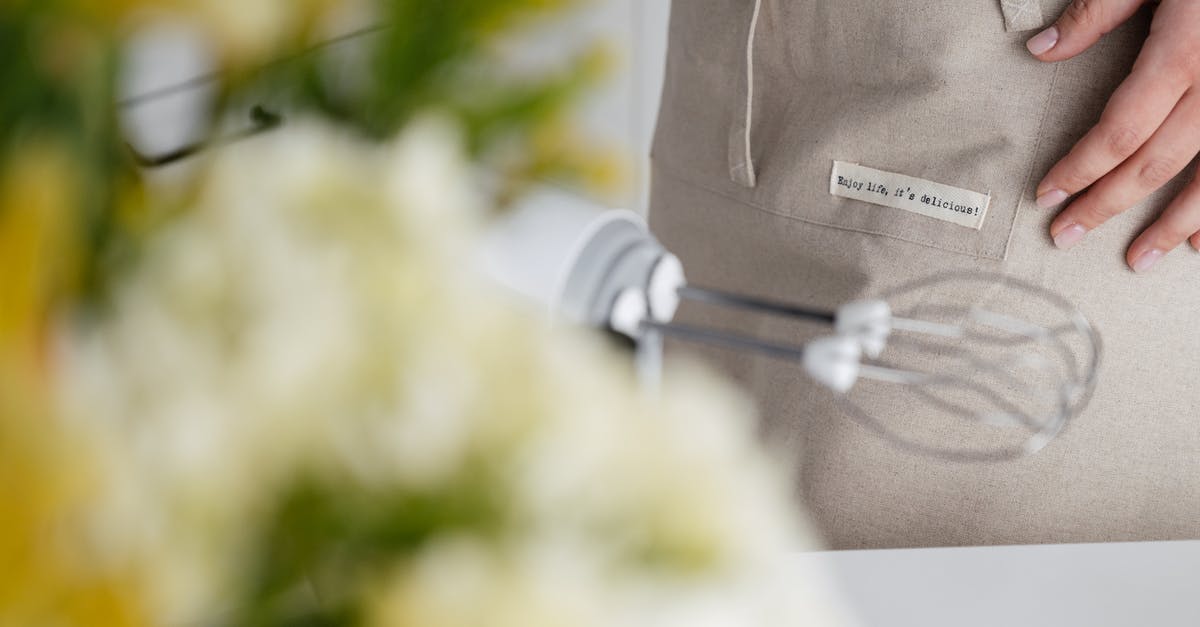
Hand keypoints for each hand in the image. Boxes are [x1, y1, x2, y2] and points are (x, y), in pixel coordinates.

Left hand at [1026, 0, 1199, 272]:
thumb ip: (1097, 12)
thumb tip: (1040, 50)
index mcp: (1183, 52)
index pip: (1119, 129)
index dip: (1079, 168)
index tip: (1046, 194)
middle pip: (1155, 162)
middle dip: (1106, 205)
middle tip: (1065, 235)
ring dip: (1173, 225)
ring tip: (1140, 259)